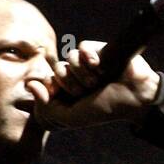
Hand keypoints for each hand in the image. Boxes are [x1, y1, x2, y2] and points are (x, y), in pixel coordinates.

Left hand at [27, 41, 160, 130]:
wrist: (134, 97)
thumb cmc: (104, 108)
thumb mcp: (71, 116)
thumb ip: (46, 106)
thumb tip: (29, 85)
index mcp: (67, 91)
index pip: (47, 83)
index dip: (53, 89)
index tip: (68, 97)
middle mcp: (75, 75)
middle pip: (57, 71)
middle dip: (72, 84)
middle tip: (89, 91)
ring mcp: (85, 61)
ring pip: (68, 59)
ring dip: (83, 74)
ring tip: (98, 81)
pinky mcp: (96, 49)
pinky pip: (81, 47)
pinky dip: (88, 58)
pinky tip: (99, 66)